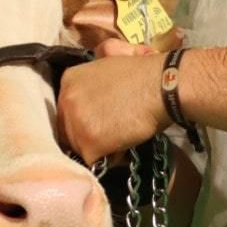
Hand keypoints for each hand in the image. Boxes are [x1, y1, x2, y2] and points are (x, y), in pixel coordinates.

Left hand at [57, 40, 165, 163]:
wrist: (162, 86)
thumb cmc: (144, 75)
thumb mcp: (108, 65)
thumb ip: (91, 81)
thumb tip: (91, 99)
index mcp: (69, 80)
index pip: (64, 110)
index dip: (82, 120)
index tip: (96, 123)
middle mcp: (66, 100)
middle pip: (67, 130)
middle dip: (86, 135)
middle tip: (111, 132)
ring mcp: (75, 121)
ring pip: (78, 147)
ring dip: (98, 148)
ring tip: (120, 136)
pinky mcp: (89, 142)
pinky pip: (93, 160)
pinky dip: (109, 157)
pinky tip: (123, 144)